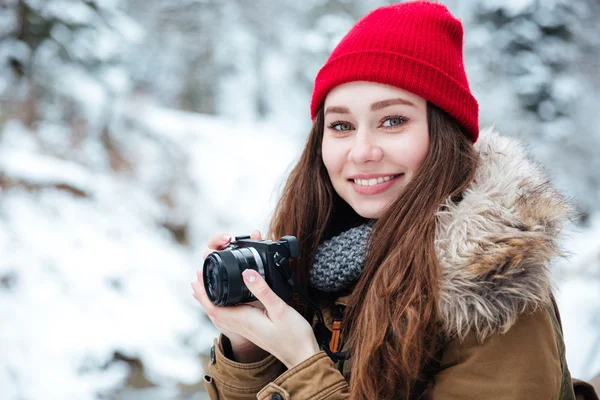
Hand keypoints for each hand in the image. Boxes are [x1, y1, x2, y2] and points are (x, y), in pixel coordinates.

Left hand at [192, 258, 319, 368]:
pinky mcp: (252, 329)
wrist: (302, 356)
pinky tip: (227, 301)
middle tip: (197, 277)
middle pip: (213, 310)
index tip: (197, 276)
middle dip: (202, 294)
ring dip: (210, 300)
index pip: (214, 307)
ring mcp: (246, 329)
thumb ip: (263, 291)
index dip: (202, 292)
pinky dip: (222, 307)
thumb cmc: (293, 335)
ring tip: (206, 287)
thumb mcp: (280, 309)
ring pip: (220, 314)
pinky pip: (230, 317)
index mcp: (244, 319)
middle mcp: (241, 325)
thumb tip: (247, 273)